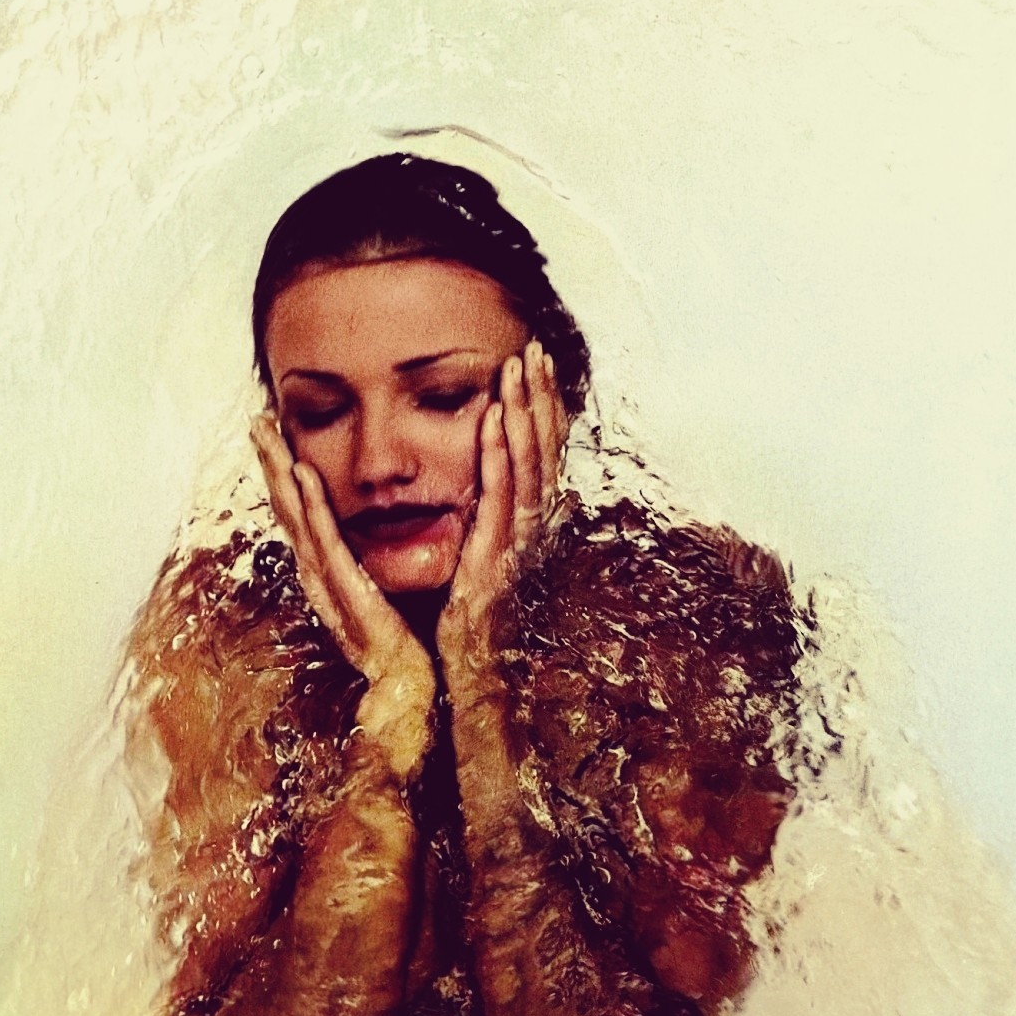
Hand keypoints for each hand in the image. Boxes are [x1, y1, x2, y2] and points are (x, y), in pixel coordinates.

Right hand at [251, 415, 433, 778]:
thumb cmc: (398, 642)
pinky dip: (312, 506)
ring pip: (297, 516)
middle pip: (287, 507)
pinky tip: (304, 476)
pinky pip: (325, 540)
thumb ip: (363, 563)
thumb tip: (367, 531)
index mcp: (325, 570)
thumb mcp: (374, 591)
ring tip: (268, 435)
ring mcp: (328, 581)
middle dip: (270, 462)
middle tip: (258, 420)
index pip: (299, 512)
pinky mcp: (347, 590)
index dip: (282, 473)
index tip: (275, 435)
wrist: (406, 687)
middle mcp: (317, 573)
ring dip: (280, 473)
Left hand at [441, 340, 567, 644]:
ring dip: (524, 413)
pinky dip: (499, 454)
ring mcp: (518, 541)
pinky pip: (501, 496)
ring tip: (517, 369)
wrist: (471, 665)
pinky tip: (494, 419)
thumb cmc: (471, 609)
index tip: (538, 362)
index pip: (544, 450)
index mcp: (531, 521)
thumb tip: (487, 468)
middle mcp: (534, 526)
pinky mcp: (495, 557)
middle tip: (534, 350)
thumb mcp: (484, 546)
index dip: (545, 405)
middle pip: (544, 448)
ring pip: (528, 464)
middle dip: (540, 397)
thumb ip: (490, 509)